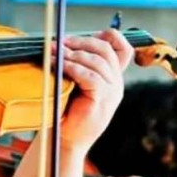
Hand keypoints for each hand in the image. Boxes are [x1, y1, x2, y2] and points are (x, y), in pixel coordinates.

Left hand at [56, 29, 133, 151]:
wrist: (65, 141)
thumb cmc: (66, 112)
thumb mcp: (74, 84)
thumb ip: (78, 65)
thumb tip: (62, 42)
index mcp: (112, 77)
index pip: (123, 49)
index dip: (108, 36)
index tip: (86, 35)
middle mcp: (116, 83)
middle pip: (105, 49)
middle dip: (80, 41)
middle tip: (58, 42)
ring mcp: (112, 92)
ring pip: (97, 61)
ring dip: (72, 54)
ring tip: (53, 53)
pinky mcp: (102, 100)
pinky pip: (90, 76)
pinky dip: (72, 68)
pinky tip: (58, 66)